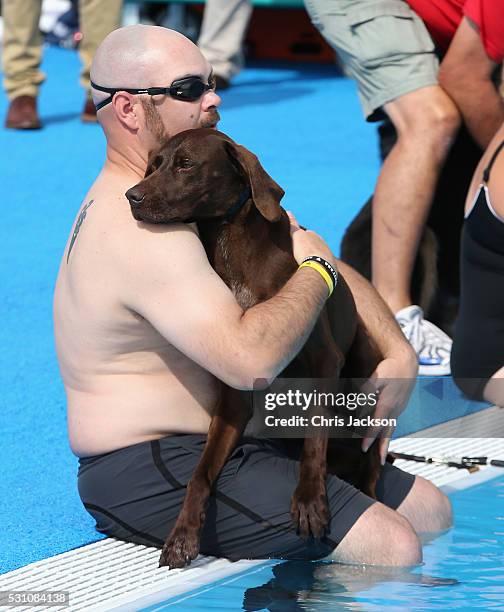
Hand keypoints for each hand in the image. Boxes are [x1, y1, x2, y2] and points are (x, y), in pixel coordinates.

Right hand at [287, 211, 335, 266]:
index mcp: (314, 235)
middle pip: (315, 244)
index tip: (297, 242)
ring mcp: (328, 254)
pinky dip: (321, 265)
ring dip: (316, 257)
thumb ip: (293, 224)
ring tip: (309, 263)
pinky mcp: (331, 266)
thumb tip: (289, 211)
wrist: (319, 266)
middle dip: (310, 247)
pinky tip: (316, 270)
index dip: (302, 238)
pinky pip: (325, 264)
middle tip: (302, 253)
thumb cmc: (305, 251)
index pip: (307, 234)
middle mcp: (323, 243)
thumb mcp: (297, 236)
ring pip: (321, 254)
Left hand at [361, 349, 416, 463]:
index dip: (370, 437)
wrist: (408, 363)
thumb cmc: (391, 368)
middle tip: (380, 463)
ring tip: (383, 456)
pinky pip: (393, 422)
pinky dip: (388, 432)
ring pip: (391, 428)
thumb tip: (358, 402)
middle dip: (382, 447)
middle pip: (387, 432)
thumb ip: (368, 390)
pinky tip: (383, 438)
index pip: (377, 424)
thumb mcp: (378, 376)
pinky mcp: (400, 407)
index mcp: (387, 403)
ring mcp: (399, 409)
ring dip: (386, 442)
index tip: (364, 449)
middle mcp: (395, 409)